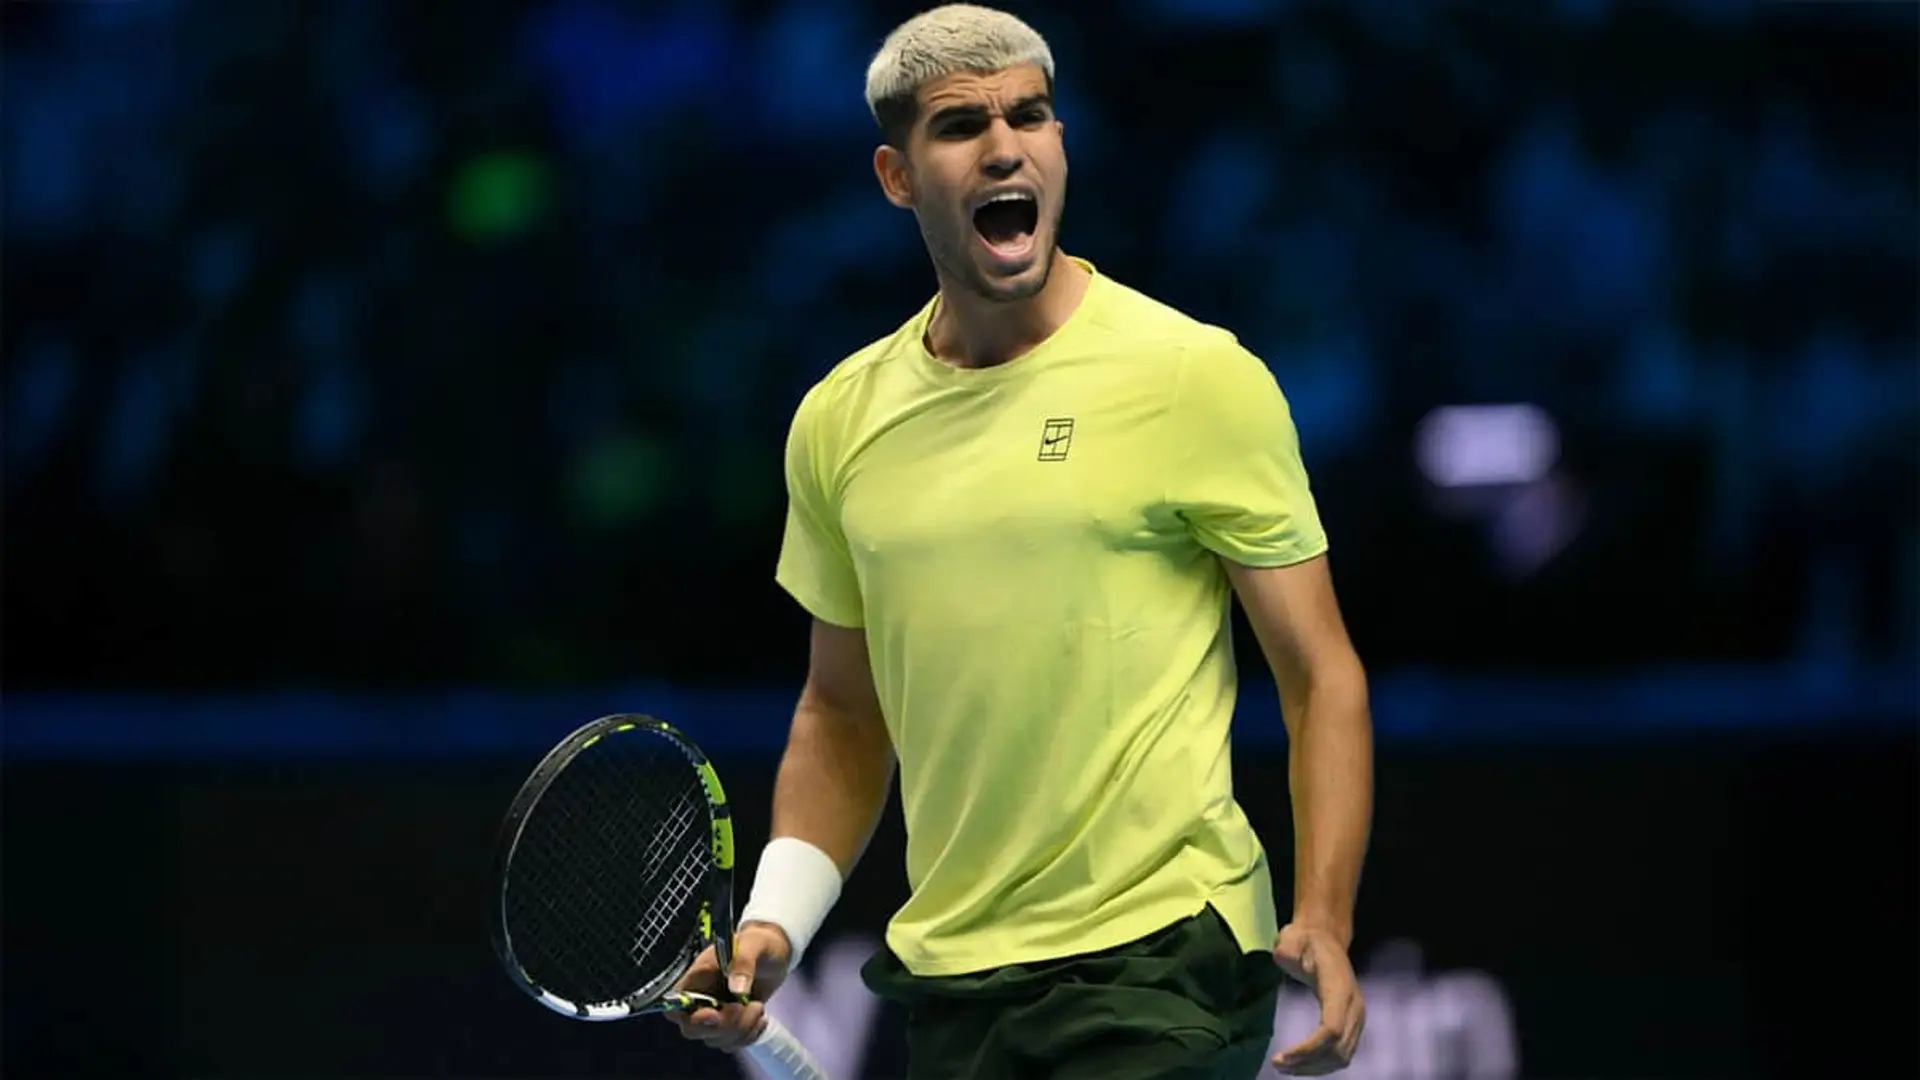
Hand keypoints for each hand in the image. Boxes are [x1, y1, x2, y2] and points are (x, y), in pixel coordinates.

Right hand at [664, 921, 793, 1053]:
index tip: (714, 1013)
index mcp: (695, 980)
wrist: (774, 954)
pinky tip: (760, 1016)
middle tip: (748, 1005)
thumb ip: (742, 963)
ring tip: (757, 1005)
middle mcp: (700, 1001)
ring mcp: (715, 1016)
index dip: (689, 1017)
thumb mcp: (751, 945)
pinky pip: (733, 1043)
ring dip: (742, 1029)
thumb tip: (737, 989)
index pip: (675, 1008)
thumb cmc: (755, 943)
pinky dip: (750, 1035)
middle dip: (725, 1025)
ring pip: (717, 1040)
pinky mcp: (731, 1025)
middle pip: (695, 1031)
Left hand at [1270, 922, 1365, 1074]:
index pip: (1331, 1028)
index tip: (1282, 1057)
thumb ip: (1288, 947)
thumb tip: (1284, 957)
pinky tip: (1299, 1064)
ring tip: (1284, 1067)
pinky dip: (1321, 1065)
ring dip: (1313, 1067)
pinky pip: (1341, 1054)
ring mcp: (1357, 1018)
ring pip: (1341, 1057)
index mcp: (1341, 987)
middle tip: (1278, 1064)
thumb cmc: (1305, 940)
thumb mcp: (1293, 938)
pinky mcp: (1352, 1025)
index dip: (1309, 1048)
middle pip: (1337, 1049)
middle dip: (1308, 1063)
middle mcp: (1354, 1006)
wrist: (1325, 939)